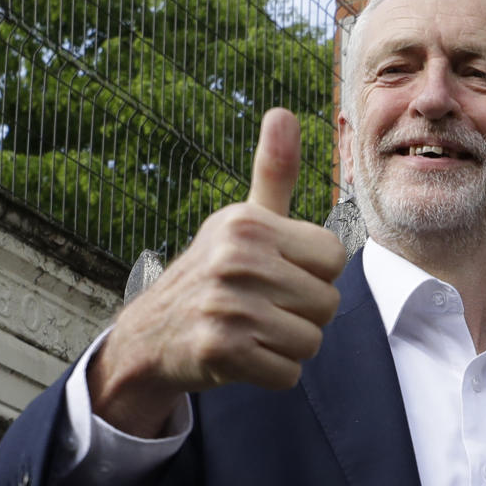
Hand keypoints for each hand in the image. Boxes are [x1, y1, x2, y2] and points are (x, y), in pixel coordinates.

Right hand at [89, 108, 345, 436]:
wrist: (151, 335)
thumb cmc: (214, 272)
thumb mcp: (243, 220)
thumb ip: (274, 172)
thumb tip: (282, 111)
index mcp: (250, 223)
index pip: (335, 258)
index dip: (315, 274)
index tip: (280, 274)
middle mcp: (237, 258)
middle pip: (328, 303)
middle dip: (303, 314)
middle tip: (263, 308)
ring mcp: (225, 305)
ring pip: (311, 341)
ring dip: (288, 346)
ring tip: (253, 331)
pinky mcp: (219, 350)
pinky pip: (288, 374)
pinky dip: (273, 373)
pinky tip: (244, 356)